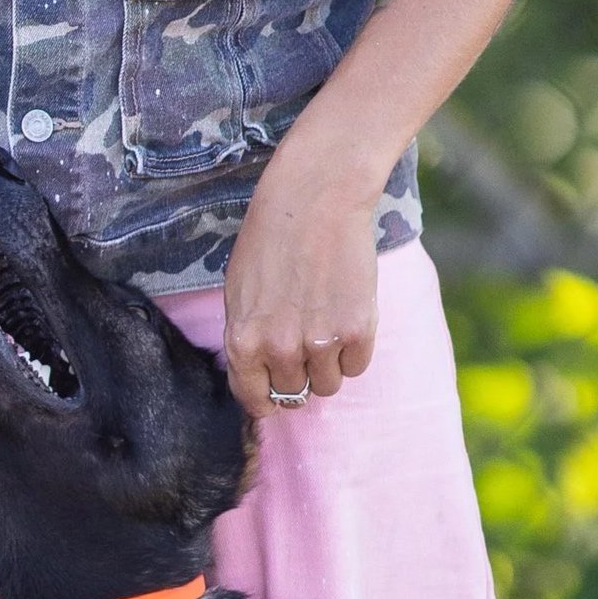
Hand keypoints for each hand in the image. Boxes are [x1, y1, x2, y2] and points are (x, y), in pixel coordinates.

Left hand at [221, 136, 380, 417]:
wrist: (316, 198)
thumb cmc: (271, 237)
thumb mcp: (239, 291)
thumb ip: (247, 339)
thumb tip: (258, 378)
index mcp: (243, 341)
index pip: (255, 400)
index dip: (266, 395)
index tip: (275, 386)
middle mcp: (280, 349)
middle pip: (295, 395)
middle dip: (298, 372)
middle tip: (304, 334)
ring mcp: (321, 343)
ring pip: (328, 385)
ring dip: (328, 361)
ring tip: (324, 317)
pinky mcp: (358, 332)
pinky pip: (357, 366)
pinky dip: (354, 347)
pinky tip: (344, 309)